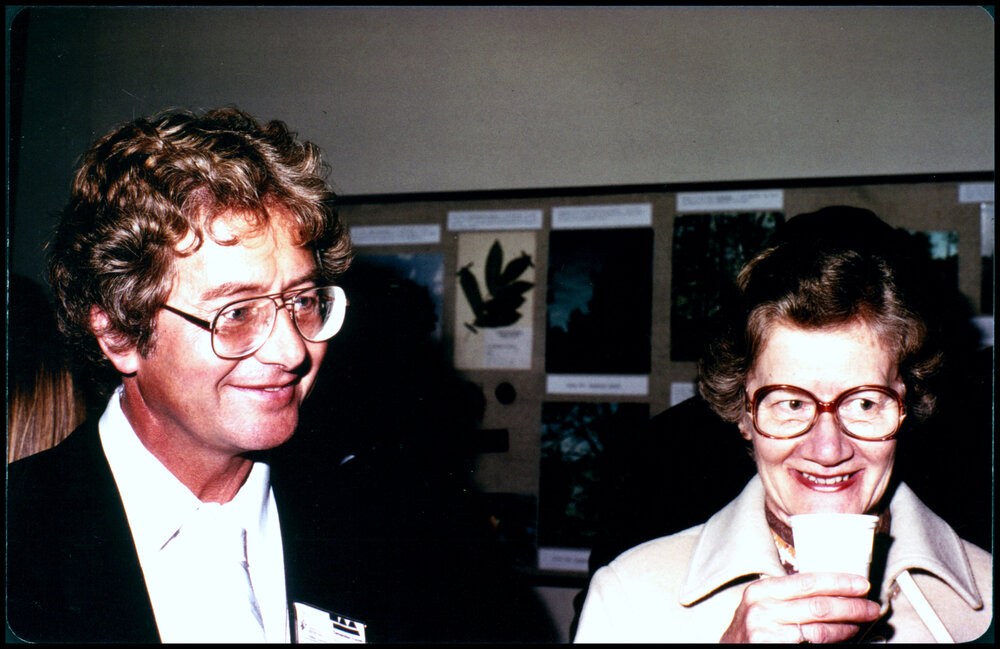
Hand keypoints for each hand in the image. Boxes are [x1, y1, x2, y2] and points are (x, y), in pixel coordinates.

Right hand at [720, 572, 881, 642]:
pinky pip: (812, 645)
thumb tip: (830, 590)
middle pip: (818, 605)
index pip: (808, 581)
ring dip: (847, 627)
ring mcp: (766, 631)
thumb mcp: (763, 604)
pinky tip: (844, 637)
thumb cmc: (752, 628)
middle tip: (871, 607)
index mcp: (762, 590)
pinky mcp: (771, 647)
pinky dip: (833, 641)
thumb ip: (787, 595)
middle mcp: (762, 608)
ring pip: (819, 629)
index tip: (861, 584)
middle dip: (851, 606)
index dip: (838, 582)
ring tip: (860, 624)